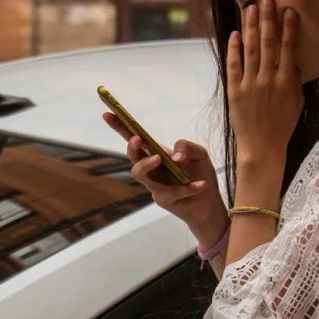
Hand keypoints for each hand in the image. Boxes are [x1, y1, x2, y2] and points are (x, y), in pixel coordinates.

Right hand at [103, 113, 227, 247]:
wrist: (210, 203)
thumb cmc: (200, 175)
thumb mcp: (199, 154)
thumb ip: (187, 146)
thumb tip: (175, 157)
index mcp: (156, 152)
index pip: (134, 137)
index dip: (120, 126)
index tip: (107, 114)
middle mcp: (152, 168)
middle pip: (132, 156)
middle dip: (131, 147)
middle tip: (138, 140)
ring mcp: (155, 184)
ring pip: (140, 174)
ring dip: (146, 164)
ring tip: (161, 158)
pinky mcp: (164, 200)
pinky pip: (172, 192)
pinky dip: (188, 187)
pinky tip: (200, 185)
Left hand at [228, 0, 302, 163]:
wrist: (261, 146)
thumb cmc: (282, 124)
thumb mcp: (297, 101)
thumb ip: (295, 78)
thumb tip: (294, 57)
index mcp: (287, 82)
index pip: (288, 48)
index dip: (288, 28)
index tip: (288, 10)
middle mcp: (268, 80)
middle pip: (268, 43)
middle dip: (268, 20)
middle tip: (267, 0)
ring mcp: (249, 84)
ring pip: (250, 50)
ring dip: (251, 27)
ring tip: (250, 9)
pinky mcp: (234, 90)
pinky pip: (233, 65)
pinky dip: (234, 48)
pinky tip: (235, 33)